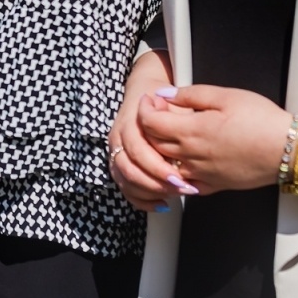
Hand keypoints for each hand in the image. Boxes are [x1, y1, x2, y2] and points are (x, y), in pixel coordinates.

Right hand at [110, 50, 179, 211]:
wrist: (144, 93)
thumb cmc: (162, 101)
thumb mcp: (171, 102)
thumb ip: (172, 116)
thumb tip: (178, 127)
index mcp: (129, 124)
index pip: (138, 151)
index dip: (158, 168)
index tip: (180, 178)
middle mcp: (118, 140)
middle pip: (129, 169)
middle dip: (156, 184)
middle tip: (181, 189)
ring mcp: (116, 153)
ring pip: (125, 181)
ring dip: (150, 192)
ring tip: (174, 195)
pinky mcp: (118, 164)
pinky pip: (125, 188)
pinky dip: (142, 200)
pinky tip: (161, 204)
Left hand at [137, 84, 291, 195]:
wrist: (288, 151)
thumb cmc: (261, 121)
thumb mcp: (225, 96)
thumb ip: (190, 94)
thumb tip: (164, 94)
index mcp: (192, 131)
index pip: (150, 123)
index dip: (145, 109)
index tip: (151, 100)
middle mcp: (192, 155)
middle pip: (153, 144)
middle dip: (150, 126)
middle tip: (160, 112)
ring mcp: (201, 174)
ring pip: (164, 164)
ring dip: (160, 149)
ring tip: (171, 133)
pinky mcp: (213, 186)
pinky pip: (183, 182)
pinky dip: (175, 172)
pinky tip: (182, 160)